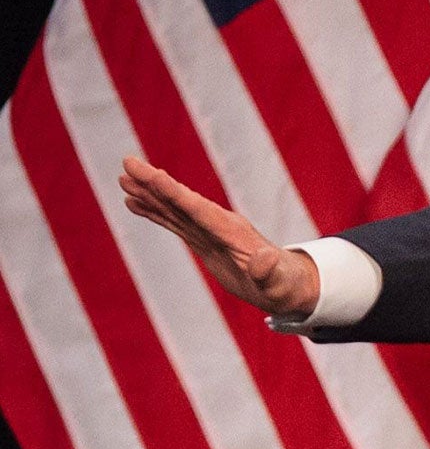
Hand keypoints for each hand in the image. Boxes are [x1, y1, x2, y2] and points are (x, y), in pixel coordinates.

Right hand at [118, 156, 319, 317]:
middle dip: (154, 183)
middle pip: (181, 201)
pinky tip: (134, 203)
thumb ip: (270, 271)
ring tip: (122, 179)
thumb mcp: (279, 283)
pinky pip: (175, 223)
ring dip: (149, 194)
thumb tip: (265, 260)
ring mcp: (210, 232)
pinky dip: (154, 212)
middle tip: (127, 162)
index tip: (151, 174)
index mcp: (231, 231)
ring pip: (174, 209)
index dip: (173, 191)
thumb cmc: (285, 286)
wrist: (288, 286)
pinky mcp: (204, 241)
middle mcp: (218, 225)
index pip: (197, 208)